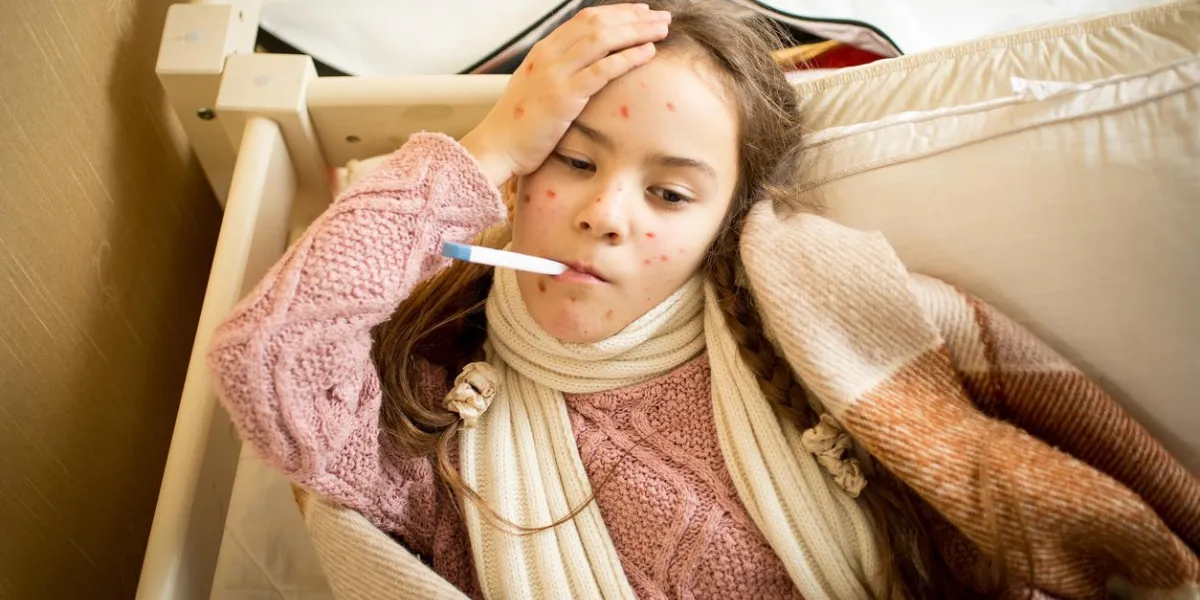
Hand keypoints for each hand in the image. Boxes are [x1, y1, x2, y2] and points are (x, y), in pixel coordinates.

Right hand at [460, 3, 670, 186]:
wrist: (497, 147)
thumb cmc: (520, 126)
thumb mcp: (536, 89)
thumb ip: (558, 74)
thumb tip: (586, 70)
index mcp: (543, 50)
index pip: (584, 19)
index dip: (616, 12)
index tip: (641, 13)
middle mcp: (548, 55)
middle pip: (597, 22)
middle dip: (633, 17)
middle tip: (661, 17)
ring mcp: (554, 73)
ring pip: (602, 39)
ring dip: (636, 31)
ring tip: (661, 30)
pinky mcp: (562, 96)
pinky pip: (602, 69)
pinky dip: (628, 57)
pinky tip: (648, 52)